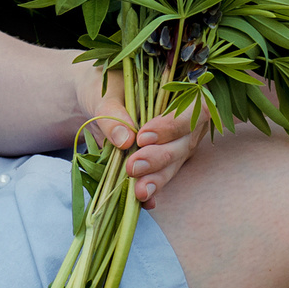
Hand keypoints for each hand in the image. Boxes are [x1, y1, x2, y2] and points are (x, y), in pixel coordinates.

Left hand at [74, 61, 202, 206]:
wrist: (94, 95)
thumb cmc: (105, 85)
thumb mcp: (104, 93)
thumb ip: (113, 114)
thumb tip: (126, 141)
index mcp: (181, 93)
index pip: (194, 109)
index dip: (174, 126)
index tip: (144, 137)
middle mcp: (185, 120)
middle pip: (183, 142)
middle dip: (159, 158)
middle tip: (133, 167)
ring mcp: (176, 142)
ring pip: (174, 164)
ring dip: (157, 179)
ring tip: (139, 192)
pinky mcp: (161, 160)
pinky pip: (162, 176)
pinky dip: (153, 190)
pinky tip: (144, 202)